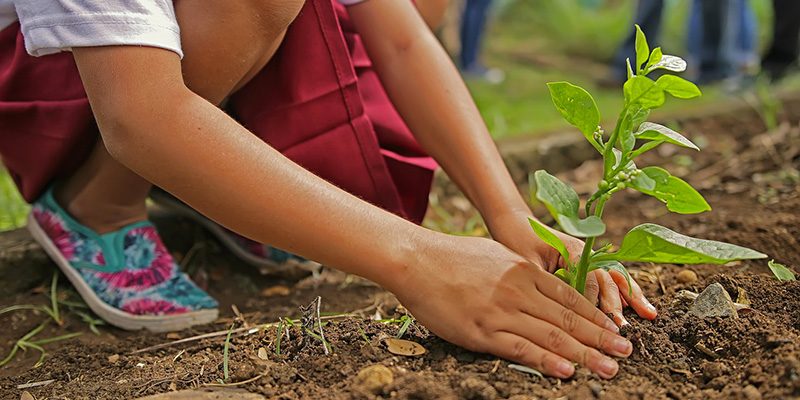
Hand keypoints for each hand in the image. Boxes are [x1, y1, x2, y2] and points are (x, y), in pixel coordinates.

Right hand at [389, 234, 632, 378]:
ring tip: (609, 367)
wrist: (416, 260)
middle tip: (626, 352)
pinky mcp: (482, 331)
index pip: (570, 298)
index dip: (596, 316)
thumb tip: (540, 284)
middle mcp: (519, 291)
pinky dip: (546, 361)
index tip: (616, 330)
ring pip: (552, 336)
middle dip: (601, 338)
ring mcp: (501, 311)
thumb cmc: (453, 257)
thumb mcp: (496, 255)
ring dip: (585, 354)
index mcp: (524, 271)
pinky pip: (520, 348)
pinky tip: (567, 371)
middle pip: (569, 319)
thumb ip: (521, 272)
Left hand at [485, 210, 656, 326]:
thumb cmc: (517, 242)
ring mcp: (589, 257)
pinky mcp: (587, 263)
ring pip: (615, 277)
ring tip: (649, 314)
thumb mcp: (527, 264)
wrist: (515, 223)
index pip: (589, 280)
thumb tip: (559, 309)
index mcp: (572, 250)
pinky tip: (640, 306)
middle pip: (607, 279)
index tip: (599, 324)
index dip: (594, 303)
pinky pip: (610, 278)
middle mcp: (586, 252)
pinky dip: (625, 291)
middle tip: (623, 328)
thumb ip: (546, 282)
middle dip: (617, 304)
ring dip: (631, 296)